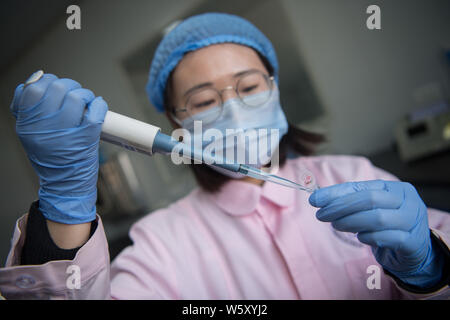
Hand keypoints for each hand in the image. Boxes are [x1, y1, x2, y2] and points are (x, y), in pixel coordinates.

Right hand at [10, 72, 107, 223]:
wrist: (64, 184)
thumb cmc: (50, 159)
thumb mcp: (29, 134)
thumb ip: (29, 109)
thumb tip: (36, 80)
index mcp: (29, 124)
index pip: (33, 89)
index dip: (46, 81)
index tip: (54, 85)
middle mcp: (46, 126)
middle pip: (57, 88)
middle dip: (69, 86)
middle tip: (74, 93)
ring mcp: (68, 131)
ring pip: (77, 96)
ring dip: (85, 94)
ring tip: (86, 102)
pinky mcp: (88, 137)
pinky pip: (96, 111)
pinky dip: (99, 105)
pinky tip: (97, 107)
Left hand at [309, 180, 443, 287]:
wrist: (414, 251)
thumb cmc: (388, 225)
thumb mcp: (370, 209)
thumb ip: (349, 200)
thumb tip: (318, 197)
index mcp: (396, 188)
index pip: (361, 186)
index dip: (336, 193)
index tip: (315, 200)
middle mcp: (408, 201)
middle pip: (369, 199)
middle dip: (341, 207)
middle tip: (322, 215)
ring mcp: (413, 221)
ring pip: (377, 218)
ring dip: (351, 222)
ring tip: (336, 225)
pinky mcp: (413, 242)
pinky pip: (386, 238)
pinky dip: (368, 237)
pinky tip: (360, 237)